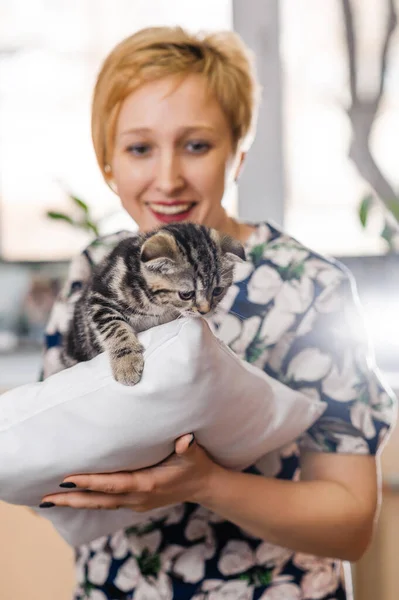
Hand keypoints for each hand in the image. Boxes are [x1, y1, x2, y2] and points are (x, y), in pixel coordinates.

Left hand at [39, 434, 221, 510]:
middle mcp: (138, 497)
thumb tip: (185, 441)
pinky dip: (88, 502)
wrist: (204, 486)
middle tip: (46, 498)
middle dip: (72, 498)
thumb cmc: (196, 465)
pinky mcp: (135, 503)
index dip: (91, 482)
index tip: (69, 478)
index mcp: (148, 484)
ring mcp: (136, 503)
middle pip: (100, 500)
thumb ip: (188, 447)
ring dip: (76, 502)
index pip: (114, 484)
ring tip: (50, 501)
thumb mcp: (194, 454)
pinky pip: (107, 504)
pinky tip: (73, 498)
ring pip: (100, 504)